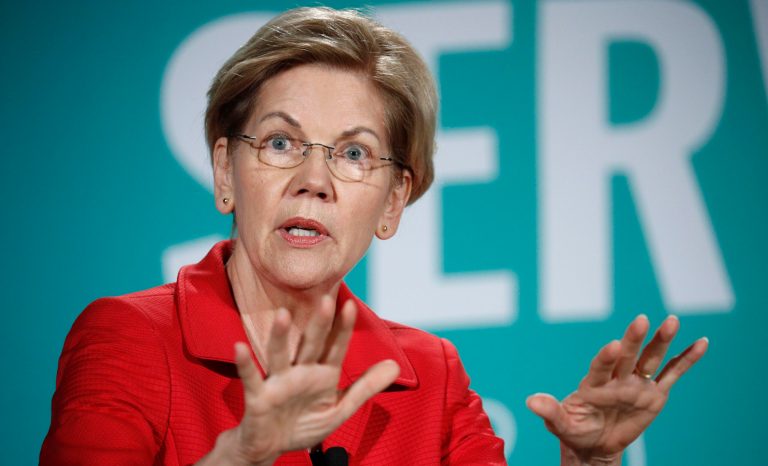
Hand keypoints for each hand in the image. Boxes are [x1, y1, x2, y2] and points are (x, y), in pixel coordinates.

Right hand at [228, 297, 399, 464]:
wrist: (272, 447)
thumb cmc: (304, 423)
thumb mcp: (340, 408)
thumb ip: (366, 387)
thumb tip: (395, 365)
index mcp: (322, 374)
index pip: (335, 348)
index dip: (342, 329)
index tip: (350, 305)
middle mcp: (300, 372)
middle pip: (310, 345)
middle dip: (318, 325)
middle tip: (325, 300)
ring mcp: (278, 382)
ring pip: (279, 355)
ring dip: (280, 336)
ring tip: (283, 314)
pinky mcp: (258, 396)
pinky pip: (251, 377)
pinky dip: (245, 363)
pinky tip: (239, 346)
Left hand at [526, 315, 707, 462]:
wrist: (594, 445)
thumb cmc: (574, 431)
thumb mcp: (560, 424)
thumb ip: (549, 411)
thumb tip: (531, 401)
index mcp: (593, 384)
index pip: (600, 367)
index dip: (605, 357)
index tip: (611, 346)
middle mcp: (617, 378)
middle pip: (627, 355)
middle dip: (633, 338)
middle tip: (641, 320)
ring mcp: (637, 383)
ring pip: (651, 358)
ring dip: (662, 340)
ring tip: (672, 320)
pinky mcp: (654, 393)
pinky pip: (673, 373)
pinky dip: (686, 359)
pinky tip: (700, 342)